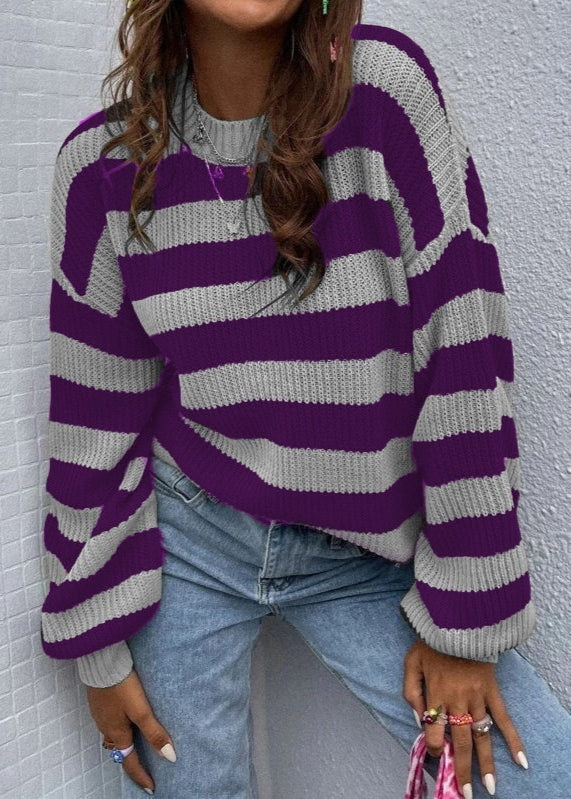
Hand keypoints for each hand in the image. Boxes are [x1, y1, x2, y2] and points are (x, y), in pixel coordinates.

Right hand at [86, 668, 175, 794]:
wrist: (101, 662)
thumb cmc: (122, 687)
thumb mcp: (141, 711)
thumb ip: (154, 733)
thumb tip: (169, 757)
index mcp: (117, 733)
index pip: (129, 762)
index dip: (141, 776)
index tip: (151, 787)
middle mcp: (105, 727)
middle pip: (120, 749)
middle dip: (131, 759)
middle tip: (144, 766)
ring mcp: (100, 714)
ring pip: (113, 735)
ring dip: (124, 742)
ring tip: (137, 743)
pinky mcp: (98, 701)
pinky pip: (109, 722)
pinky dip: (119, 727)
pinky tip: (125, 718)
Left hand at [403, 640, 528, 797]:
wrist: (457, 620)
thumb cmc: (431, 642)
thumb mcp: (410, 662)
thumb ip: (410, 691)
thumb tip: (418, 719)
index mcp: (435, 693)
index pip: (434, 731)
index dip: (434, 747)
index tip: (436, 756)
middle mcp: (457, 700)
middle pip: (459, 741)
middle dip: (462, 768)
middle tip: (466, 791)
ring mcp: (477, 697)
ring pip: (481, 735)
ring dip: (486, 762)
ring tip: (489, 787)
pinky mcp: (492, 691)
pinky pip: (504, 719)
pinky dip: (513, 740)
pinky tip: (520, 760)